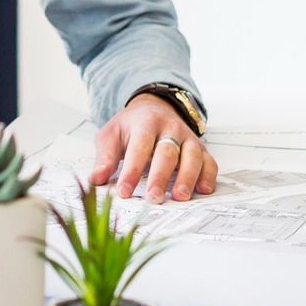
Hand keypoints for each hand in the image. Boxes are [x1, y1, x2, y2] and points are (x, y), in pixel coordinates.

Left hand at [91, 94, 218, 203]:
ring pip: (192, 156)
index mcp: (146, 122)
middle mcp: (170, 128)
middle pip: (168, 152)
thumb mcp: (111, 134)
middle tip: (153, 198)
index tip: (124, 191)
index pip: (139, 147)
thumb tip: (96, 179)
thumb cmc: (131, 126)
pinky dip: (209, 175)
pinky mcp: (200, 148)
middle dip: (161, 176)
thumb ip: (104, 156)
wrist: (153, 108)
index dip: (132, 170)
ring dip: (187, 177)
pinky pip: (209, 161)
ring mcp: (188, 137)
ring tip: (180, 197)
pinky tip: (204, 189)